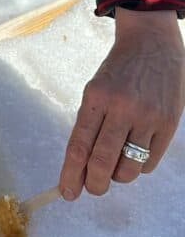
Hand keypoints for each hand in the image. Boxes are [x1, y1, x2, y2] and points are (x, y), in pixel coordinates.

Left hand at [59, 8, 184, 199]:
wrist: (151, 44)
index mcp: (96, 97)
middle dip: (94, 184)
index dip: (71, 175)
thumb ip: (89, 126)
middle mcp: (122, 107)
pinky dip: (139, 166)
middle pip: (103, 163)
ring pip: (129, 169)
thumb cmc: (117, 72)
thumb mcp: (95, 90)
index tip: (67, 193)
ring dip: (118, 176)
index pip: (79, 146)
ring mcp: (148, 116)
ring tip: (115, 165)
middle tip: (92, 188)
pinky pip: (150, 162)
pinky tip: (135, 153)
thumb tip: (81, 168)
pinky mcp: (169, 124)